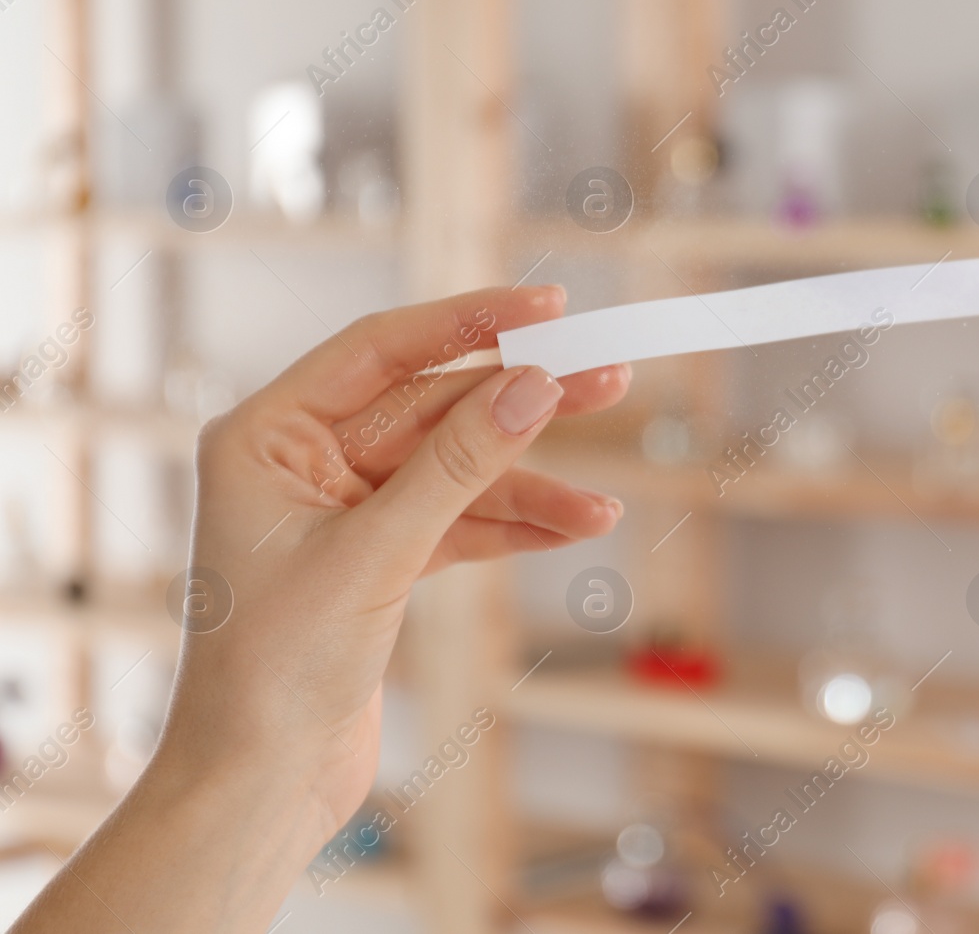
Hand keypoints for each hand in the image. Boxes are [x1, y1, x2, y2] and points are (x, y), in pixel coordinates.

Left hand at [15, 286, 628, 933]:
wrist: (259, 784)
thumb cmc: (274, 669)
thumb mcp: (375, 553)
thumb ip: (458, 465)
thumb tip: (533, 387)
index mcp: (267, 435)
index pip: (382, 349)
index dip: (470, 323)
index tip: (549, 308)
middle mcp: (303, 461)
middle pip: (433, 408)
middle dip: (520, 406)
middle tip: (606, 378)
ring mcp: (343, 510)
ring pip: (457, 470)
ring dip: (531, 484)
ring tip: (605, 502)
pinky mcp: (379, 559)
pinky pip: (459, 521)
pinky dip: (514, 527)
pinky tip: (573, 528)